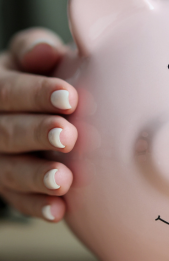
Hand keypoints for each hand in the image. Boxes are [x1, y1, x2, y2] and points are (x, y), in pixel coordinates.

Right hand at [0, 28, 77, 221]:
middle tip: (67, 137)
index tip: (69, 97)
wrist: (27, 108)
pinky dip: (37, 206)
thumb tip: (46, 50)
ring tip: (63, 180)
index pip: (9, 91)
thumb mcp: (31, 58)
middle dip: (37, 134)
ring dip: (36, 176)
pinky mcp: (8, 186)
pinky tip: (59, 211)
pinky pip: (18, 199)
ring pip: (9, 170)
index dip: (37, 94)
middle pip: (7, 132)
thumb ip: (37, 52)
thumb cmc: (37, 77)